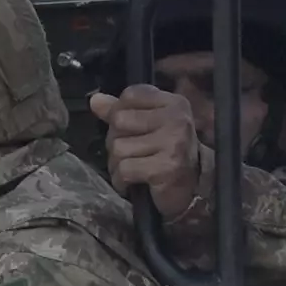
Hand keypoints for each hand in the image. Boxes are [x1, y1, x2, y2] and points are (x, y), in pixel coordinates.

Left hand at [91, 81, 213, 232]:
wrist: (189, 190)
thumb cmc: (167, 155)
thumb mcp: (149, 126)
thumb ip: (122, 111)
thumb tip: (96, 100)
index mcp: (173, 103)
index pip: (131, 95)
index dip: (118, 112)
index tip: (127, 130)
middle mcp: (176, 119)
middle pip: (119, 120)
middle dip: (115, 141)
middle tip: (128, 154)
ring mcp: (172, 143)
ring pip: (118, 147)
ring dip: (116, 164)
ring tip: (129, 170)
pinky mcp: (165, 167)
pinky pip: (124, 169)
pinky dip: (120, 181)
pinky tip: (129, 183)